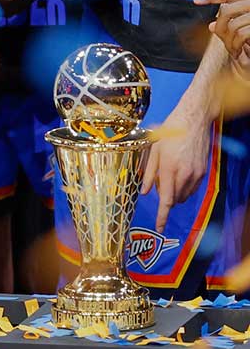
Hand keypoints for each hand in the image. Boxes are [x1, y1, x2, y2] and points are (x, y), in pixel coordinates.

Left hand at [142, 98, 211, 231]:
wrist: (193, 120)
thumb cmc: (169, 132)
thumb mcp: (152, 150)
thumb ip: (148, 173)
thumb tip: (144, 192)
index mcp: (169, 169)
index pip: (166, 200)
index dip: (162, 216)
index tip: (160, 227)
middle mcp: (185, 175)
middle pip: (174, 199)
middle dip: (164, 198)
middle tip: (157, 182)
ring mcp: (196, 174)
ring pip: (183, 195)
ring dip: (174, 193)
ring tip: (168, 173)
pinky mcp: (204, 172)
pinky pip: (192, 188)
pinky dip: (183, 187)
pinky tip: (178, 173)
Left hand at [196, 0, 249, 72]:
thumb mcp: (244, 29)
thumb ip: (231, 25)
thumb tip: (211, 26)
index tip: (195, 0)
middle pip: (227, 10)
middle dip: (219, 25)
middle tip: (218, 37)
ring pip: (233, 24)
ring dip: (229, 40)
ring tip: (232, 51)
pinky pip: (242, 33)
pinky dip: (235, 44)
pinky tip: (236, 53)